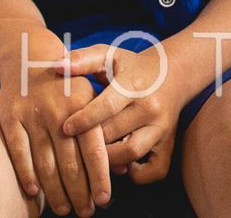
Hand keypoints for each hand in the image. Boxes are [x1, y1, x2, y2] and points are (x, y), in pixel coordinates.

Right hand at [0, 30, 110, 216]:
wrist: (29, 53)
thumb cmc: (67, 83)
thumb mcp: (90, 95)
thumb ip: (101, 130)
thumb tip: (120, 168)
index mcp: (83, 105)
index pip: (95, 151)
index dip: (100, 179)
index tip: (104, 200)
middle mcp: (58, 112)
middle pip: (71, 164)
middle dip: (80, 193)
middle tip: (86, 212)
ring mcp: (33, 116)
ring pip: (45, 164)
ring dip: (55, 192)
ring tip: (64, 209)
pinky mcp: (11, 118)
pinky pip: (19, 153)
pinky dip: (26, 175)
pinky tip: (34, 192)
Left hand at [59, 43, 183, 185]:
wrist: (174, 74)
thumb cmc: (133, 67)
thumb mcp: (110, 56)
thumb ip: (82, 60)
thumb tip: (56, 66)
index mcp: (133, 85)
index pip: (107, 106)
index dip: (84, 119)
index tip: (65, 128)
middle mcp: (150, 108)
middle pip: (114, 134)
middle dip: (88, 142)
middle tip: (69, 146)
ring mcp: (161, 130)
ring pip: (130, 153)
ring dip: (106, 159)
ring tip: (90, 156)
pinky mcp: (168, 146)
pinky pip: (151, 171)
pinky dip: (133, 174)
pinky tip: (118, 165)